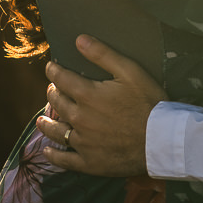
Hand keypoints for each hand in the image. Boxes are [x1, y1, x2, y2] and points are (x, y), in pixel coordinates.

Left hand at [38, 35, 163, 176]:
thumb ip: (103, 54)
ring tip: (41, 120)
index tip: (50, 67)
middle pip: (58, 103)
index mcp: (88, 95)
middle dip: (52, 93)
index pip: (62, 79)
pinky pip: (65, 160)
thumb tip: (79, 40)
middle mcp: (80, 119)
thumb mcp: (130, 71)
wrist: (160, 139)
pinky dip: (54, 155)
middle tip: (51, 88)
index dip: (54, 71)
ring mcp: (83, 143)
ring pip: (57, 132)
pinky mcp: (89, 162)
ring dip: (46, 124)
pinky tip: (48, 151)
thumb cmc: (148, 102)